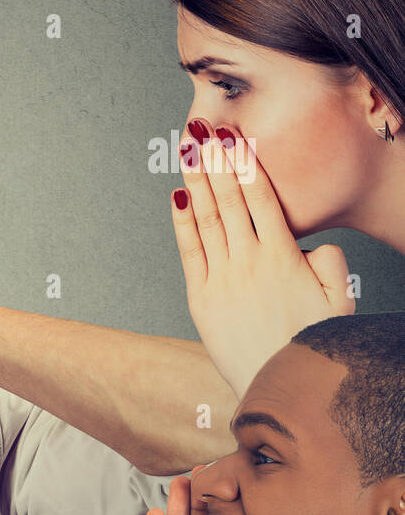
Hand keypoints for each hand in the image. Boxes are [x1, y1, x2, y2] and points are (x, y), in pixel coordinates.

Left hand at [173, 120, 353, 397]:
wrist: (283, 385)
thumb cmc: (313, 345)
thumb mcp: (338, 300)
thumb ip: (329, 262)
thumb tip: (312, 244)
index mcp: (285, 257)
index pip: (263, 199)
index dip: (246, 165)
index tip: (236, 139)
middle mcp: (251, 261)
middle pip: (231, 201)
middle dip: (216, 162)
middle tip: (204, 130)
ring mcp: (223, 278)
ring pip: (208, 219)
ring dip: (197, 182)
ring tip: (188, 151)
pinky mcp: (202, 298)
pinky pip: (190, 252)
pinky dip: (182, 222)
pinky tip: (177, 196)